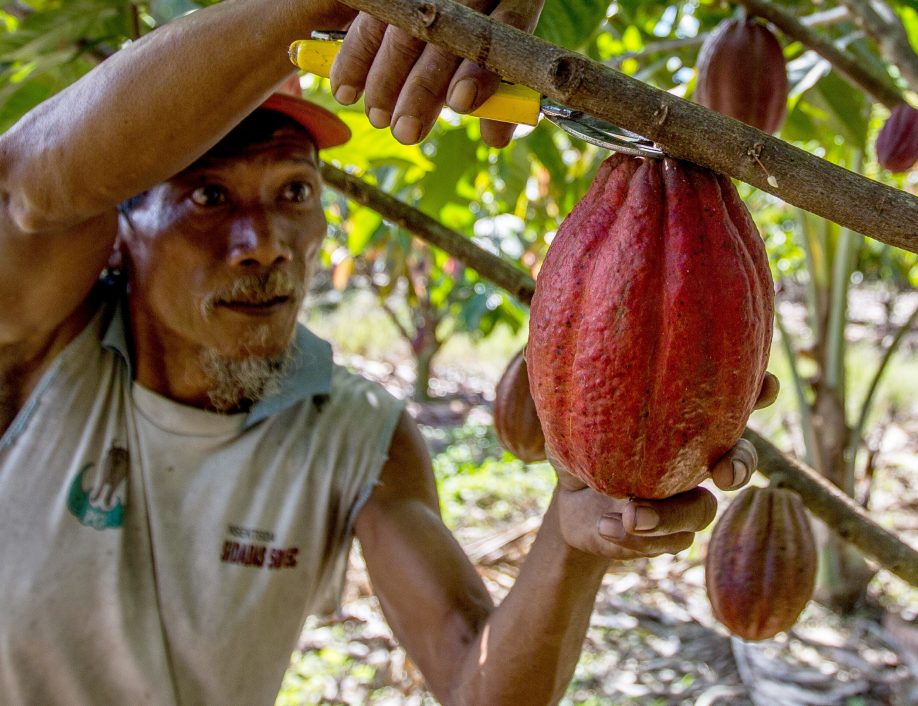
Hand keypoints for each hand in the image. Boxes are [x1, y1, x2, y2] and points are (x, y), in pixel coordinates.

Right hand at [329, 0, 544, 146]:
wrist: (442, 7)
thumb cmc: (478, 43)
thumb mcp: (496, 63)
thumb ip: (500, 98)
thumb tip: (496, 138)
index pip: (505, 25)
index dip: (480, 68)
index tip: (460, 103)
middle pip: (445, 34)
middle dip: (422, 87)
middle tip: (405, 131)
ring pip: (404, 28)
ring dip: (385, 77)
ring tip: (378, 117)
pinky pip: (369, 18)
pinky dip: (355, 56)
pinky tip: (346, 88)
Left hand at [551, 371, 778, 560]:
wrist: (570, 501)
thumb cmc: (577, 444)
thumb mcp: (570, 417)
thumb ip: (577, 394)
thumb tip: (563, 357)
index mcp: (683, 424)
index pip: (729, 403)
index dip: (757, 393)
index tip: (767, 385)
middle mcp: (694, 461)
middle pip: (740, 460)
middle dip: (741, 463)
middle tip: (724, 473)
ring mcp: (684, 501)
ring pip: (702, 512)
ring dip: (669, 517)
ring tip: (632, 514)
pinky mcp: (665, 536)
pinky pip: (667, 544)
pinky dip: (636, 539)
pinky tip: (607, 526)